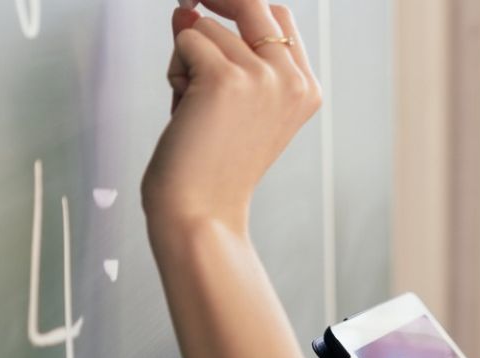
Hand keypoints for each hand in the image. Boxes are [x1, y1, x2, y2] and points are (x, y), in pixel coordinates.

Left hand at [142, 1, 320, 234]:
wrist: (201, 214)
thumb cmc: (211, 169)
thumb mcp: (229, 104)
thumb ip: (221, 54)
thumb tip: (187, 8)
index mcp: (304, 89)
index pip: (280, 17)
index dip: (242, 7)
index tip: (210, 5)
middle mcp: (292, 79)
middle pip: (252, 3)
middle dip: (214, 0)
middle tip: (186, 4)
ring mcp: (263, 77)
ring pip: (207, 27)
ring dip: (187, 60)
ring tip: (194, 108)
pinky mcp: (226, 79)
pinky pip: (185, 40)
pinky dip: (175, 71)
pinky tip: (184, 110)